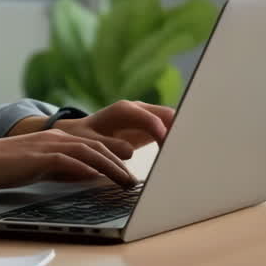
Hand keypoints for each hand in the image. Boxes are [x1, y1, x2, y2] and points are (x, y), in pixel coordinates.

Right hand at [0, 130, 137, 194]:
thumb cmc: (0, 168)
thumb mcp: (37, 167)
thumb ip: (60, 168)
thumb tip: (84, 176)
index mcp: (55, 139)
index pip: (93, 145)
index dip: (114, 156)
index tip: (130, 171)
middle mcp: (55, 138)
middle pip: (97, 147)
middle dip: (120, 163)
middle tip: (136, 180)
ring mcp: (46, 146)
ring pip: (87, 152)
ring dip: (110, 167)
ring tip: (126, 182)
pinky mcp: (36, 157)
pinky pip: (65, 161)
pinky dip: (83, 169)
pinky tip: (97, 177)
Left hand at [56, 99, 174, 151]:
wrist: (80, 132)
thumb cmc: (84, 138)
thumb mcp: (92, 143)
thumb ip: (110, 145)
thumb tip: (130, 152)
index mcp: (124, 111)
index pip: (151, 119)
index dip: (163, 133)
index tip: (169, 151)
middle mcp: (138, 108)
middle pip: (168, 115)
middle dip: (179, 133)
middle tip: (185, 155)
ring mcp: (146, 114)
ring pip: (172, 120)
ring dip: (180, 136)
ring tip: (185, 157)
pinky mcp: (150, 124)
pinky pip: (168, 128)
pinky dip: (176, 139)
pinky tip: (177, 156)